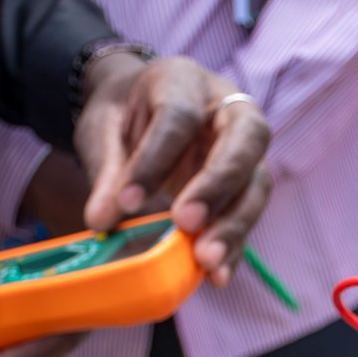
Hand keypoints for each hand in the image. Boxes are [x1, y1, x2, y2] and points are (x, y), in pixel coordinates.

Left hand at [75, 54, 271, 286]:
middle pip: (243, 142)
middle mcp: (228, 109)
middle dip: (216, 186)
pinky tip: (217, 276)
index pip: (179, 117)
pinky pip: (248, 216)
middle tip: (185, 224)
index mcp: (184, 80)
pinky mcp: (248, 185)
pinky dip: (235, 247)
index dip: (155, 160)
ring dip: (233, 225)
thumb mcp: (105, 131)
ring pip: (256, 183)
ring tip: (205, 261)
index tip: (128, 202)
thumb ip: (108, 172)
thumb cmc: (125, 116)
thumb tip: (100, 221)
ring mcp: (245, 148)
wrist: (142, 109)